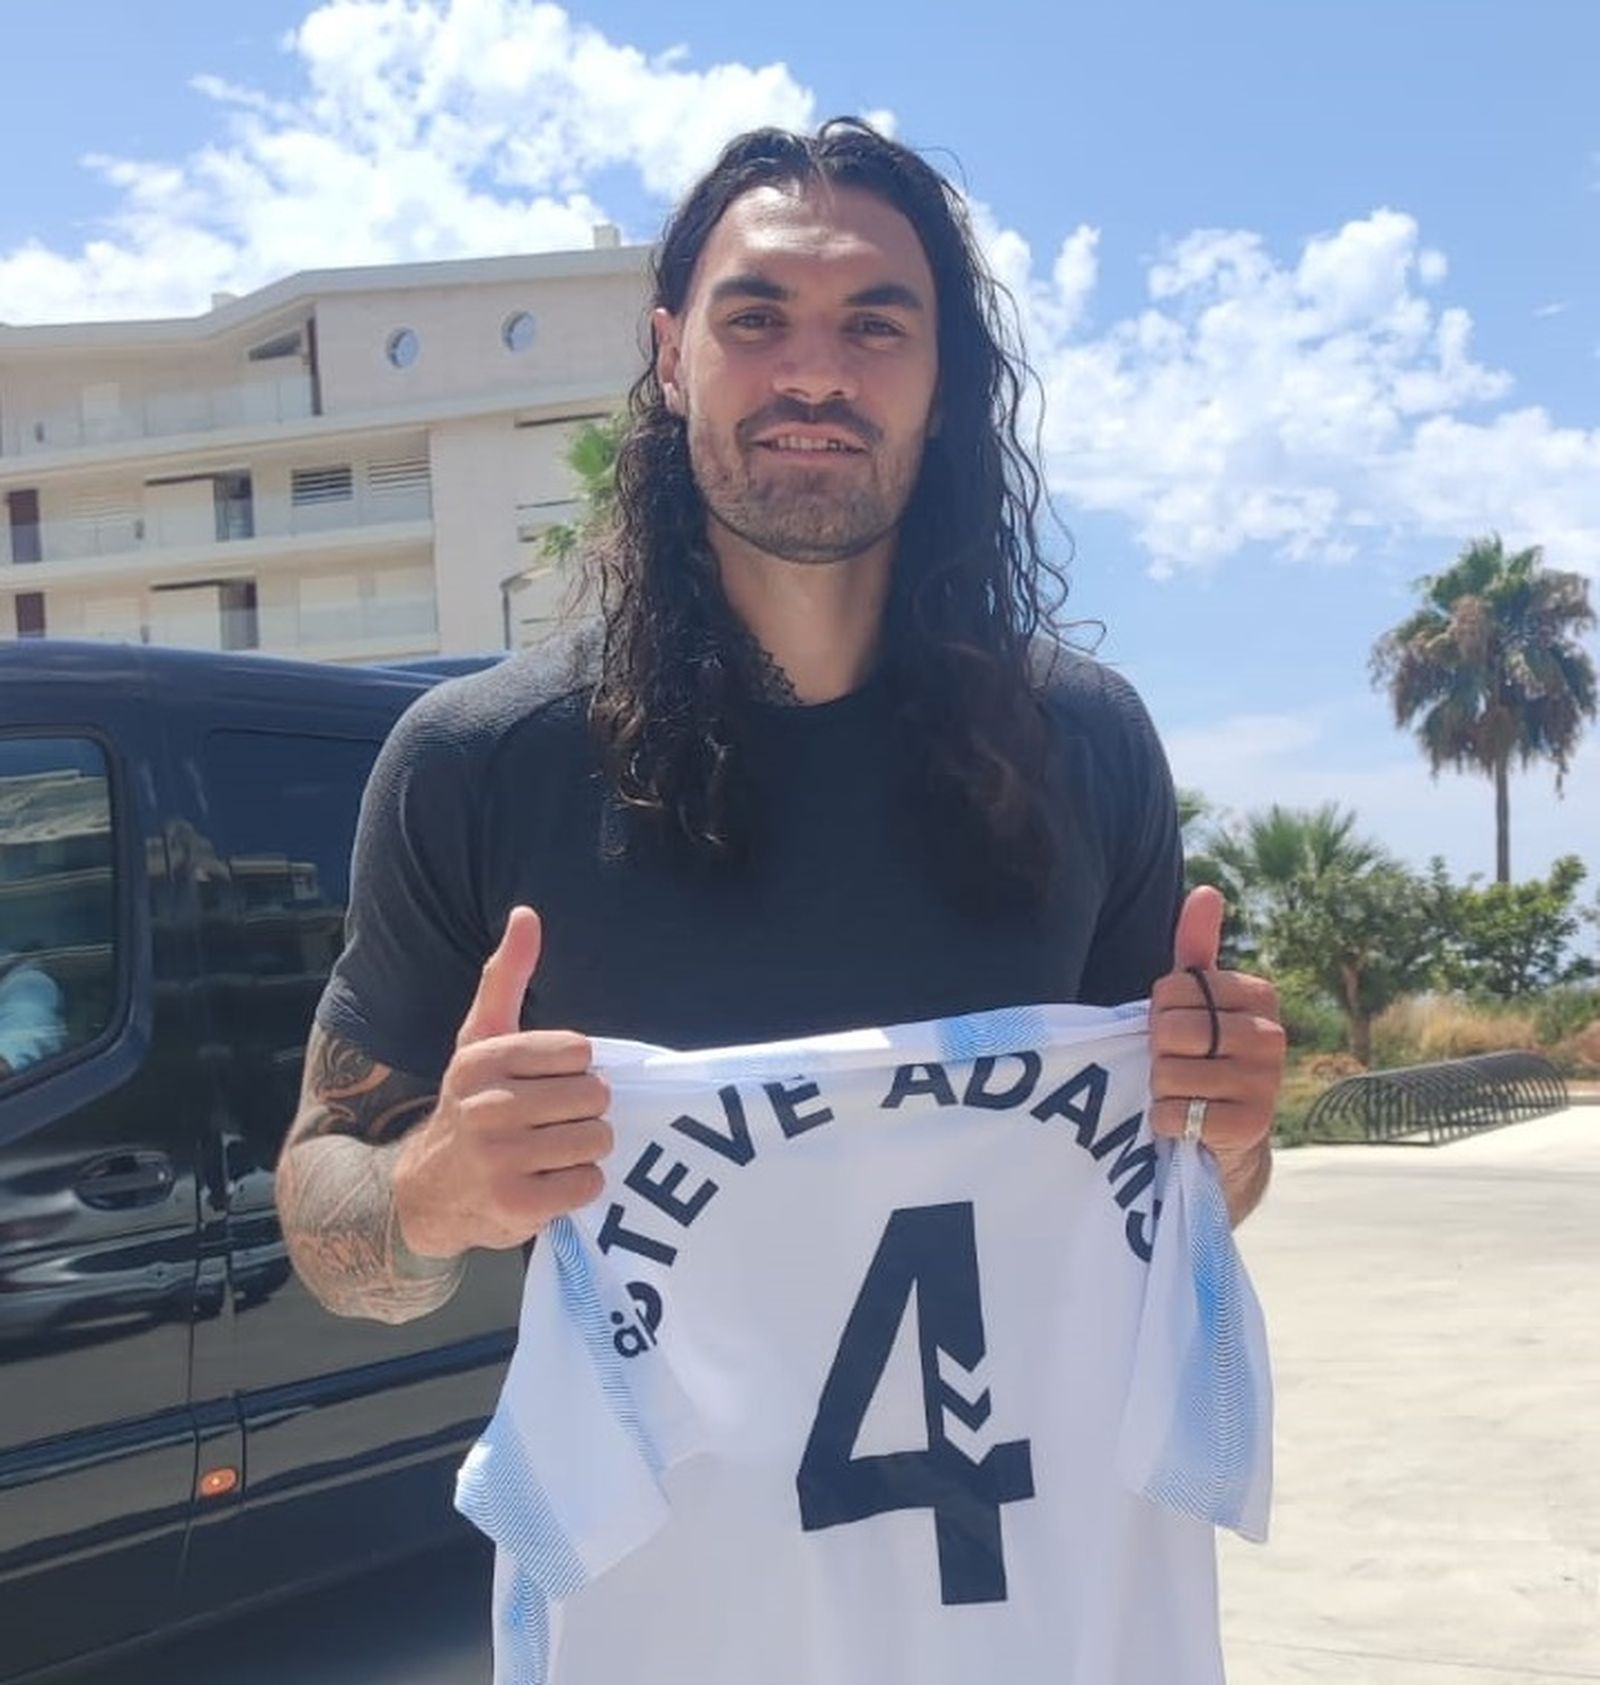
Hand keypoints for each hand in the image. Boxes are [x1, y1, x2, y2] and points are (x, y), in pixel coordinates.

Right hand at [393, 906, 611, 1258]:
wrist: (424, 1193)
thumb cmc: (468, 1105)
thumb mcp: (478, 1039)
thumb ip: (505, 977)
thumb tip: (527, 914)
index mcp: (483, 1058)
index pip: (580, 1052)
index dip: (574, 1071)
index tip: (544, 1085)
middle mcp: (487, 1105)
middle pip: (594, 1096)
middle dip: (584, 1112)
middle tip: (552, 1124)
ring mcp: (500, 1158)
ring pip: (597, 1140)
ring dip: (584, 1151)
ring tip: (550, 1153)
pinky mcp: (516, 1205)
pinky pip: (589, 1184)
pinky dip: (578, 1187)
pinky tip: (547, 1183)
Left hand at [1148, 887, 1283, 1163]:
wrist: (1227, 1132)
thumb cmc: (1204, 1053)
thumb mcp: (1198, 999)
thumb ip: (1196, 946)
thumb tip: (1208, 891)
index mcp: (1259, 995)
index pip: (1171, 990)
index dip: (1158, 1012)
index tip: (1178, 1027)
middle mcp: (1271, 1035)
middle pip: (1171, 1031)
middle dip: (1159, 1051)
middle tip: (1179, 1063)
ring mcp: (1265, 1083)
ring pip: (1170, 1075)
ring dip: (1161, 1088)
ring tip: (1186, 1091)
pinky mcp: (1251, 1127)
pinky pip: (1176, 1115)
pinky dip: (1167, 1121)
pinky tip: (1188, 1120)